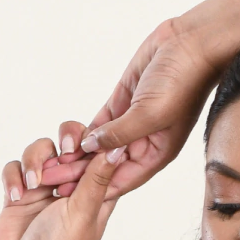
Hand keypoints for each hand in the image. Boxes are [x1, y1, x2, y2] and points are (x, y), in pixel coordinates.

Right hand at [0, 135, 121, 239]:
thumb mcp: (83, 213)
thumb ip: (97, 178)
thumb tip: (118, 148)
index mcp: (97, 197)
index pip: (104, 158)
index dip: (98, 145)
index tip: (90, 144)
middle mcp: (72, 190)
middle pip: (74, 145)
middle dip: (67, 142)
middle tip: (65, 150)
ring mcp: (46, 190)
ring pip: (43, 150)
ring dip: (36, 160)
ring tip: (34, 184)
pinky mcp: (21, 192)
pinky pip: (17, 166)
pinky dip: (14, 177)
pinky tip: (15, 196)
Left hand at [39, 19, 219, 200]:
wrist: (190, 43)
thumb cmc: (182, 81)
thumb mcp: (148, 114)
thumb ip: (119, 134)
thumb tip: (90, 149)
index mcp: (156, 153)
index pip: (121, 179)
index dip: (95, 189)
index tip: (68, 196)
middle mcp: (144, 142)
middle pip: (106, 166)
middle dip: (79, 174)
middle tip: (50, 181)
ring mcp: (132, 122)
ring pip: (100, 146)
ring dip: (77, 156)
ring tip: (51, 165)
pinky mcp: (123, 102)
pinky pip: (100, 124)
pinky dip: (84, 134)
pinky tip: (64, 143)